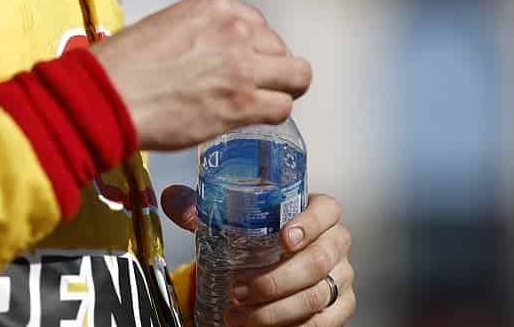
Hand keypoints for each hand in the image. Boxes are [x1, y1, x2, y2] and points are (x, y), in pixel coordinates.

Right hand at [90, 0, 311, 150]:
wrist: (108, 95)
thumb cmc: (123, 63)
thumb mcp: (166, 24)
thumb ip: (201, 31)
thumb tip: (212, 52)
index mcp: (215, 4)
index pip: (257, 23)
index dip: (251, 45)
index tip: (238, 61)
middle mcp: (236, 29)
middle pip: (279, 47)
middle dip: (269, 66)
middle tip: (250, 84)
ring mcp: (243, 67)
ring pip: (296, 76)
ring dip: (282, 88)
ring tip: (264, 101)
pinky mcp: (242, 104)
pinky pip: (282, 107)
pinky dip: (272, 112)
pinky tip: (254, 116)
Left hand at [162, 186, 353, 325]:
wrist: (280, 265)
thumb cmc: (261, 236)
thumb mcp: (235, 220)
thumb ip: (203, 208)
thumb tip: (171, 199)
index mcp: (320, 212)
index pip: (327, 211)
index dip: (309, 224)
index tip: (282, 239)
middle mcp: (337, 243)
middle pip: (318, 261)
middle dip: (275, 281)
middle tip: (239, 290)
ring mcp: (342, 276)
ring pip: (316, 296)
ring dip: (275, 311)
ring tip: (239, 315)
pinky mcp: (341, 306)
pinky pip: (323, 322)